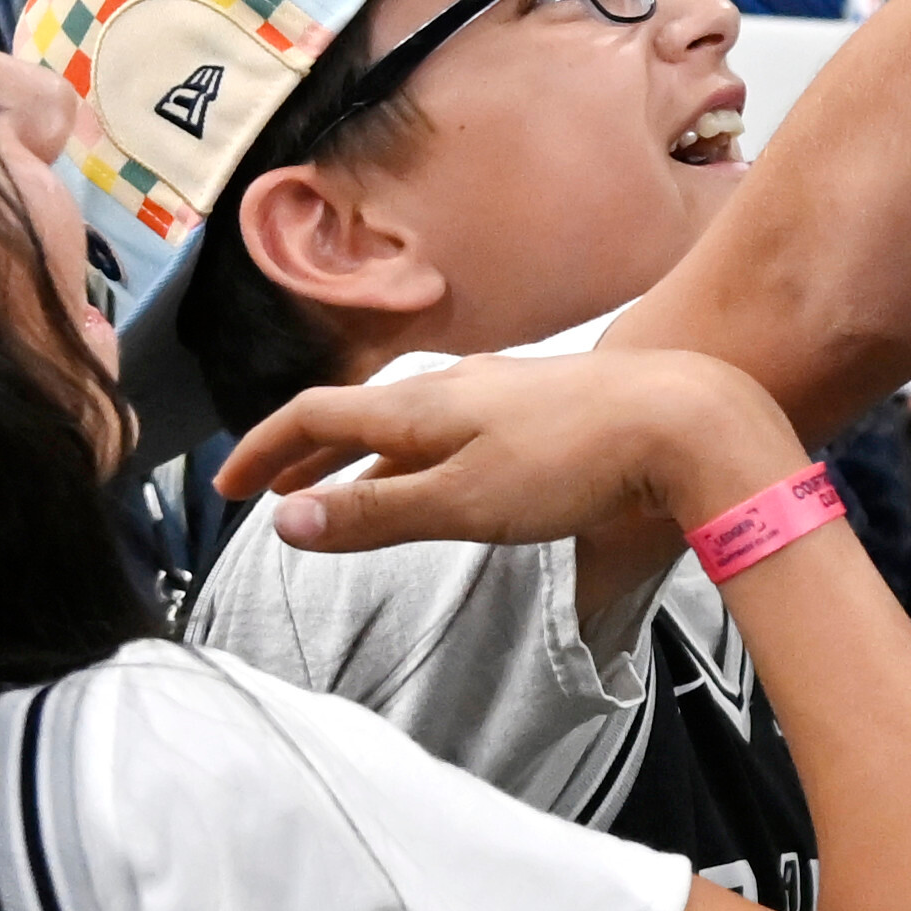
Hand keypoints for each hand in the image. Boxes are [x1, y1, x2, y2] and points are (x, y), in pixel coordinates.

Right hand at [217, 347, 805, 561]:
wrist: (683, 419)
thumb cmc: (572, 461)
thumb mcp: (462, 502)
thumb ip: (374, 515)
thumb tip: (283, 524)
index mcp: (419, 404)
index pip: (315, 414)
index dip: (266, 449)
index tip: (227, 487)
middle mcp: (450, 387)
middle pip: (355, 416)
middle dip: (303, 456)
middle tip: (266, 494)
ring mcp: (497, 394)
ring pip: (404, 424)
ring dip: (358, 460)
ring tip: (335, 495)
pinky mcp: (539, 410)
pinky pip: (449, 431)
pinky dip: (412, 459)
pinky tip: (434, 479)